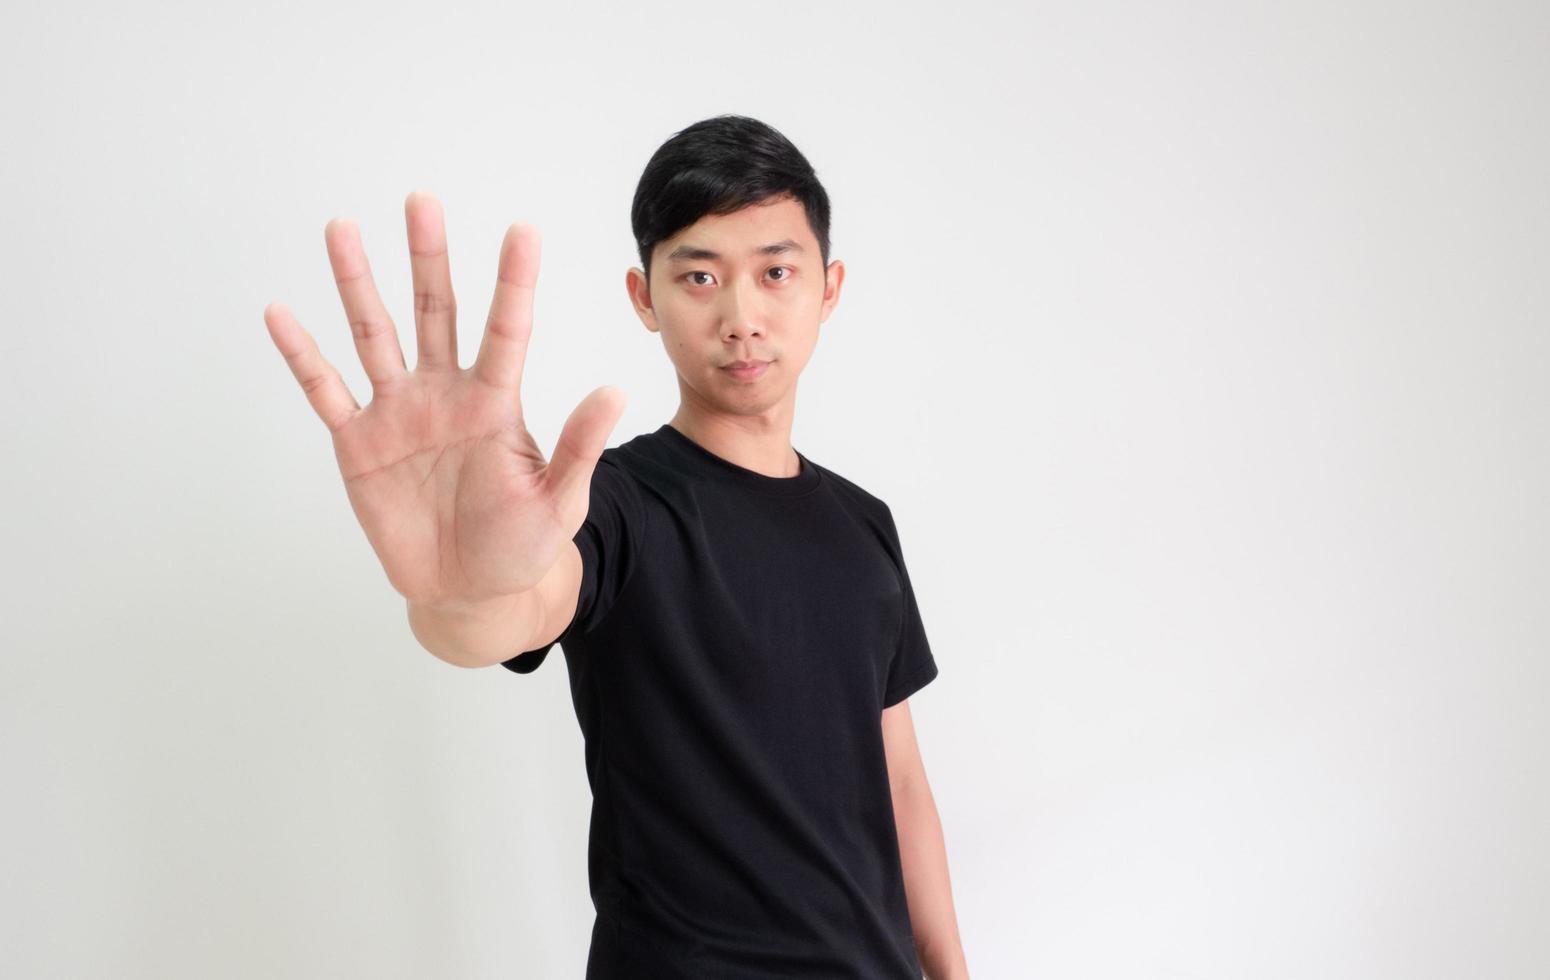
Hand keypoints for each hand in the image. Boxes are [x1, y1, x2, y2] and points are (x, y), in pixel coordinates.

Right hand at [264, 191, 625, 606]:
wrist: (471, 592)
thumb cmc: (523, 545)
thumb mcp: (558, 501)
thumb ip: (578, 447)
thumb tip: (614, 392)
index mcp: (497, 402)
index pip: (507, 328)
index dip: (513, 280)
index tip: (523, 228)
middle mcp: (445, 393)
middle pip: (435, 311)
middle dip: (428, 257)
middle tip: (422, 200)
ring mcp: (399, 414)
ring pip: (375, 335)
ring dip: (358, 284)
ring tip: (343, 228)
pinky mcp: (359, 443)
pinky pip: (326, 391)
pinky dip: (302, 355)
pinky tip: (280, 312)